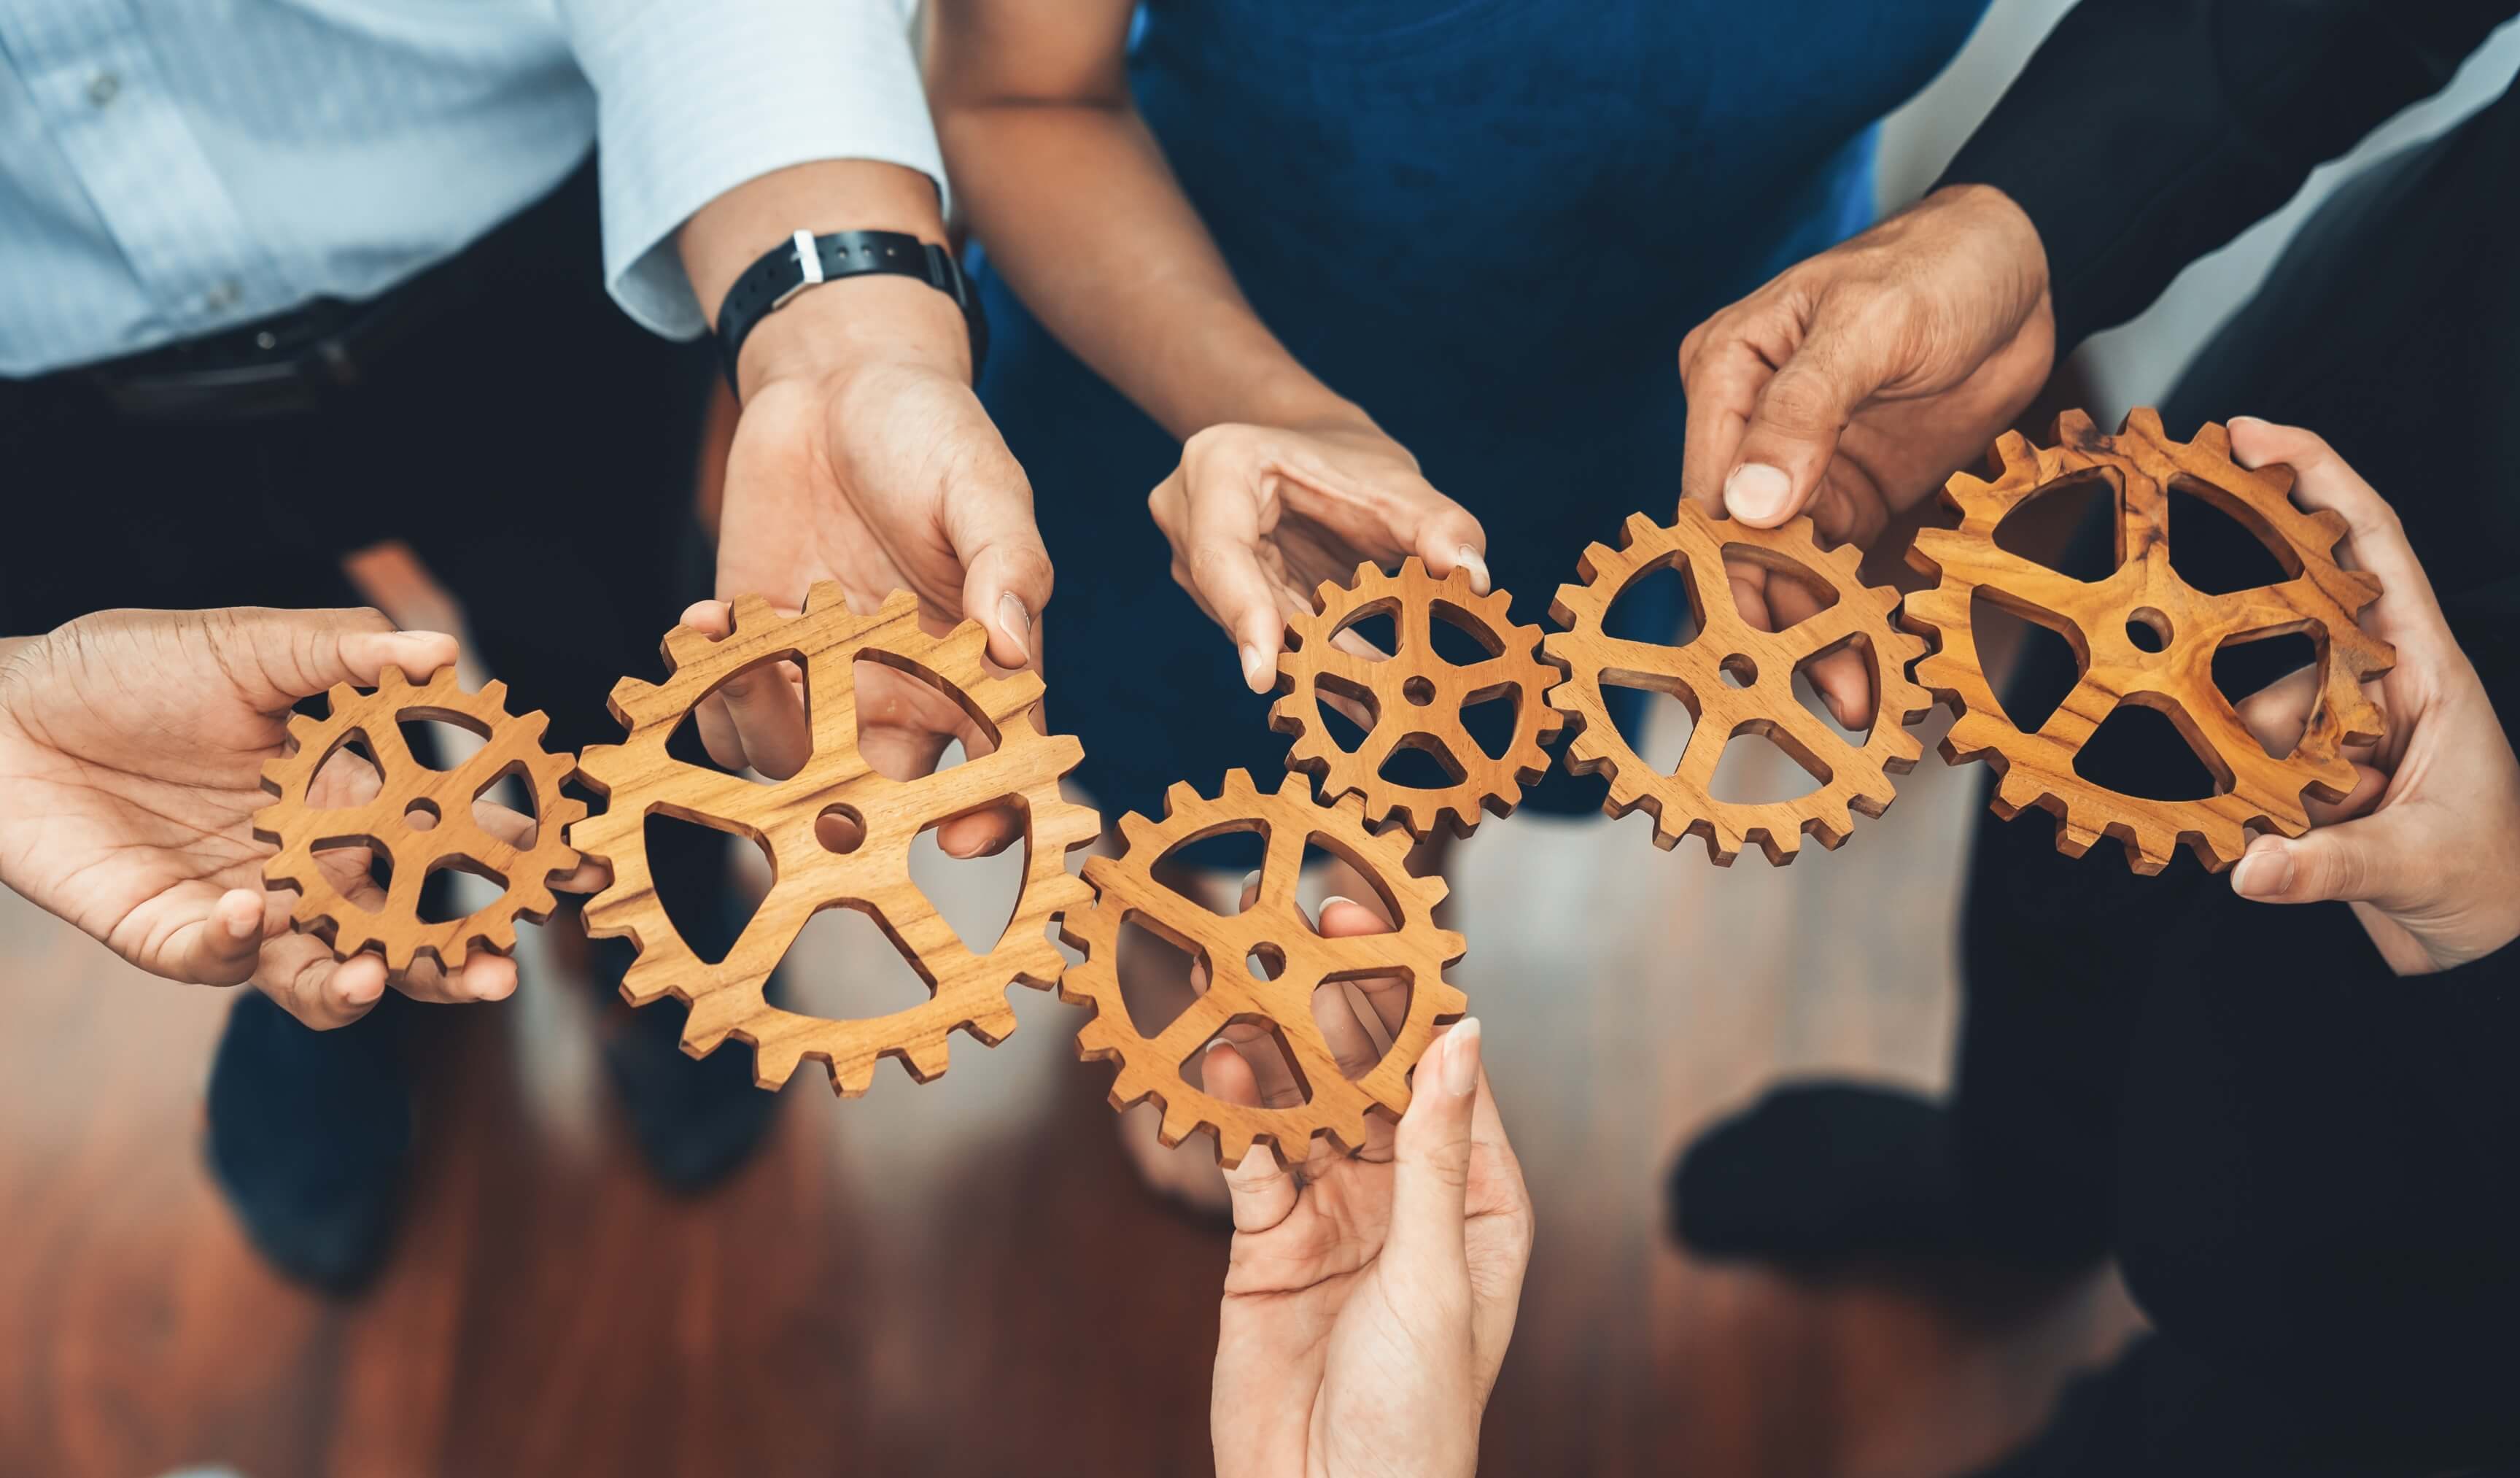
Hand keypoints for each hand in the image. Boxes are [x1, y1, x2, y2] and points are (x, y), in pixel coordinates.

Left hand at [0, 608, 598, 1026]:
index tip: (577, 872)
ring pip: (329, 973)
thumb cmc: (123, 670)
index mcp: (349, 793)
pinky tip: (245, 911)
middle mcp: (313, 862)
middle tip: (500, 975)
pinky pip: (223, 965)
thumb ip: (341, 652)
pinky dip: (241, 949)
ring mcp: (247, 906)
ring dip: (364, 987)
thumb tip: (438, 653)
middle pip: (408, 928)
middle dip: (459, 959)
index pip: (450, 836)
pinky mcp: (173, 937)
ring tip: (380, 983)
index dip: (515, 858)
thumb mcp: (244, 645)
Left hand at [709, 279, 1048, 857]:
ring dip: (765, 728)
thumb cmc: (931, 432)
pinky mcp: (755, 633)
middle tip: (815, 798)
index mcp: (973, 661)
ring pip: (793, 748)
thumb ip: (1004, 568)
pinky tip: (706, 620)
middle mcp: (899, 680)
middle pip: (881, 780)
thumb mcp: (983, 489)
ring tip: (759, 665)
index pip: (993, 757)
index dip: (987, 812)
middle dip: (848, 806)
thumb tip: (1017, 648)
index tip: (961, 842)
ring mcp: (822, 665)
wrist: (837, 375)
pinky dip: (704, 670)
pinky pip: (723, 687)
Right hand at [1151, 418, 1489, 691]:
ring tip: (1371, 709)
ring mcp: (1195, 558)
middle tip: (1361, 707)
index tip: (1264, 676)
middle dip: (1296, 656)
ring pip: (1247, 629)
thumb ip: (1437, 523)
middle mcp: (1188, 514)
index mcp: (1218, 466)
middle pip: (1232, 603)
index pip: (1223, 552)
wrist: (1314, 450)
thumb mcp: (1396, 480)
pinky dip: (1309, 661)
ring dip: (1307, 666)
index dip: (1244, 614)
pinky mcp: (1214, 595)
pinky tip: (1355, 698)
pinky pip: (1262, 636)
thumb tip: (1471, 575)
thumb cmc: (1347, 457)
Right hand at [1207, 899, 1531, 1477]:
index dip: (1416, 998)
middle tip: (1299, 924)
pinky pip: (1252, 1162)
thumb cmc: (1415, 1415)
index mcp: (1480, 1204)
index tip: (1380, 925)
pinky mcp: (1267, 1247)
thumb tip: (1460, 1037)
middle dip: (1338, 1005)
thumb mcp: (1434, 1272)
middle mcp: (1410, 1202)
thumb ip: (1434, 1153)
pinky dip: (1233, 1114)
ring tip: (1246, 975)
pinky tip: (1214, 1066)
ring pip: (1306, 1110)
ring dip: (1276, 1049)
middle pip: (1373, 1080)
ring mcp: (1336, 1220)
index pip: (1448, 1077)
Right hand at [1677, 184, 2054, 723]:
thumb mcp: (1870, 324)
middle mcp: (1748, 427)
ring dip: (1813, 633)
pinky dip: (1851, 615)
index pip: (1707, 493)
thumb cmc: (1939, 263)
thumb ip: (1806, 409)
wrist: (2026, 265)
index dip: (1727, 570)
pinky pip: (1838, 566)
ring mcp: (1800, 466)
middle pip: (1741, 544)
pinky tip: (1871, 663)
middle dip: (1771, 623)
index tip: (1752, 643)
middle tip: (1809, 693)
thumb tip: (1747, 503)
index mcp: (1726, 374)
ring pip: (1787, 568)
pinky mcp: (1851, 493)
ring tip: (1853, 699)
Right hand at [2225, 421, 2519, 972]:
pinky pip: (2246, 747)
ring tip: (2281, 794)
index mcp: (2428, 670)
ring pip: (2252, 691)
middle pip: (2290, 603)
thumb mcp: (2418, 868)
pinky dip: (2234, 776)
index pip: (2371, 544)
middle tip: (2169, 574)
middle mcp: (2378, 684)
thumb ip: (2332, 866)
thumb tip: (2252, 866)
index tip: (2250, 435)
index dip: (2315, 477)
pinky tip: (2248, 815)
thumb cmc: (2490, 885)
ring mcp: (2340, 725)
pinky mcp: (2307, 769)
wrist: (2485, 950)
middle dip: (2235, 593)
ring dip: (2245, 738)